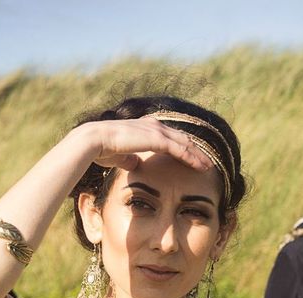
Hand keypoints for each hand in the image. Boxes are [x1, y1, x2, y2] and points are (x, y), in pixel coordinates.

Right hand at [82, 116, 212, 172]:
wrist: (94, 141)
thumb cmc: (102, 149)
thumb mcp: (121, 155)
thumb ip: (131, 158)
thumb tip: (135, 163)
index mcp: (146, 128)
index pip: (170, 137)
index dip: (183, 147)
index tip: (192, 158)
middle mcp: (154, 126)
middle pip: (182, 139)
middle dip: (195, 151)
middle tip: (206, 163)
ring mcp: (157, 131)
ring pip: (185, 144)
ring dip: (198, 156)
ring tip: (208, 167)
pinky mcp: (158, 139)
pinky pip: (180, 150)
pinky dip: (192, 158)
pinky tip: (201, 166)